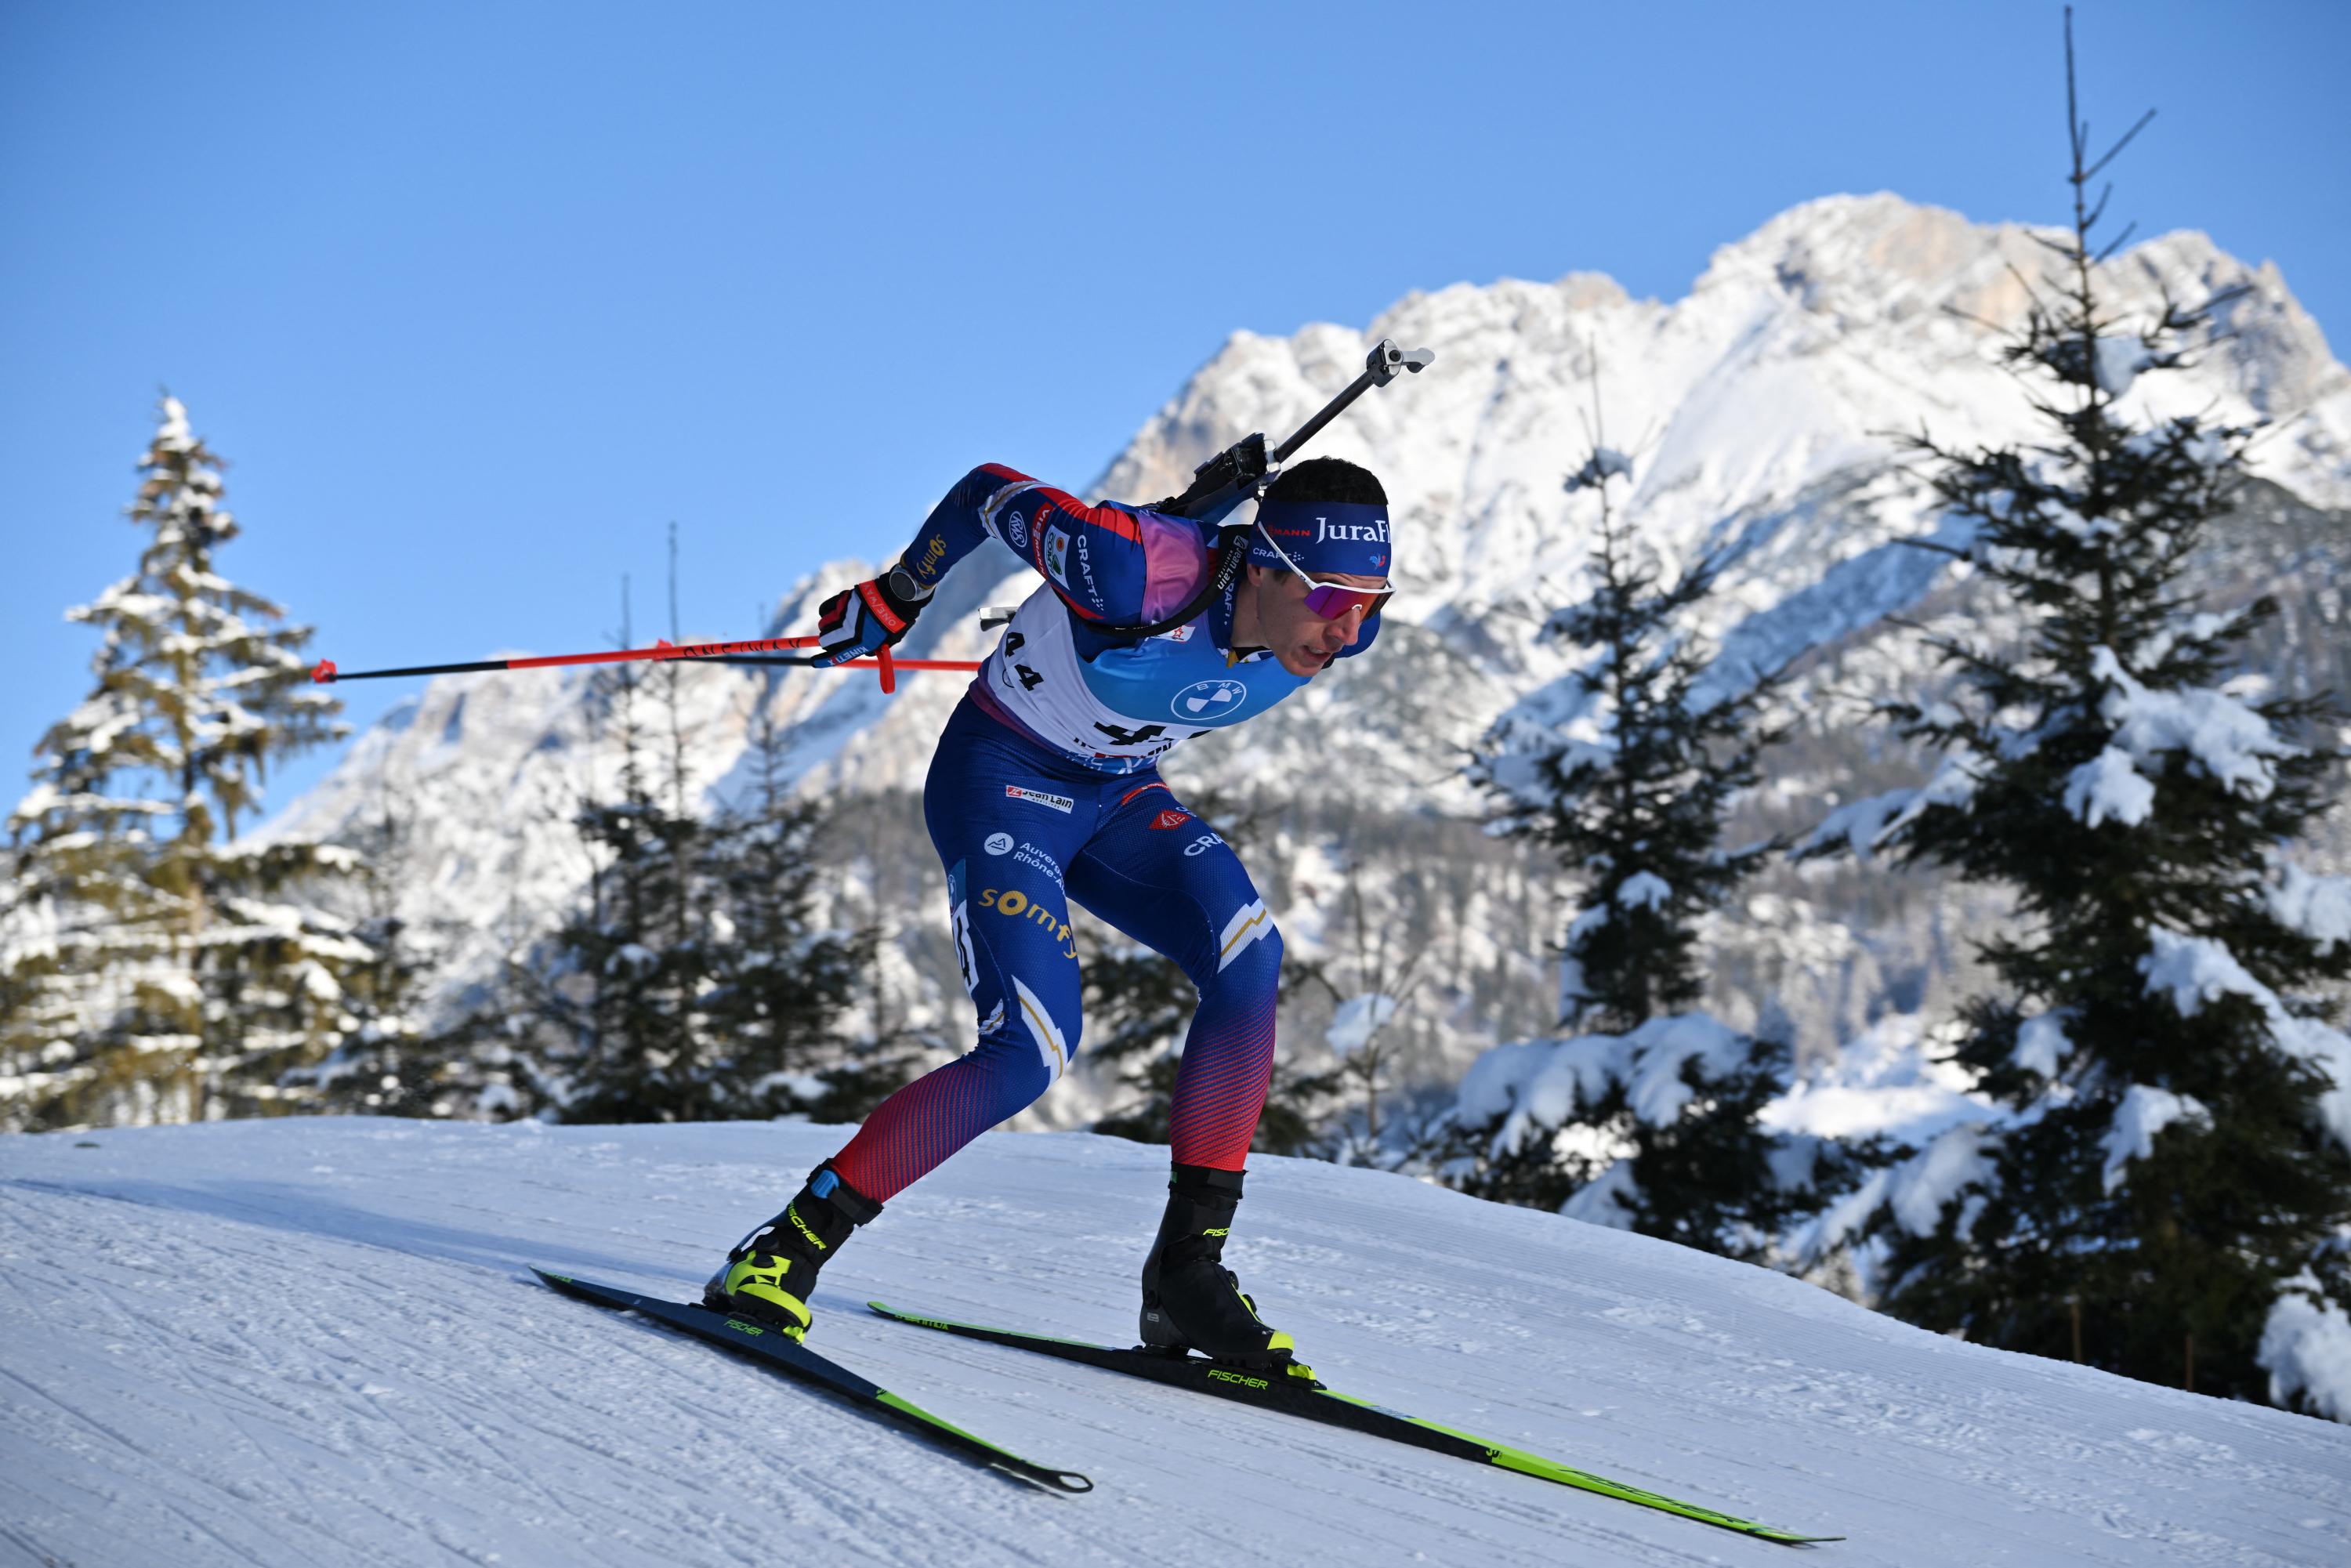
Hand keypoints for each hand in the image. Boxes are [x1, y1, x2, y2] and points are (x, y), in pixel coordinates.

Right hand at [813, 567, 929, 666]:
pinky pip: (824, 609)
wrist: (898, 595)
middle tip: (829, 640)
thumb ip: (872, 648)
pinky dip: (824, 612)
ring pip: (823, 624)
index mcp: (862, 643)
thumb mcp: (887, 641)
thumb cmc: (896, 620)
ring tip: (835, 624)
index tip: (815, 662)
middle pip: (825, 640)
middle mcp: (850, 629)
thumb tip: (863, 652)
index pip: (837, 656)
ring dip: (825, 627)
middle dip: (826, 642)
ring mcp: (844, 613)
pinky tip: (829, 613)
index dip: (824, 661)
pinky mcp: (843, 599)